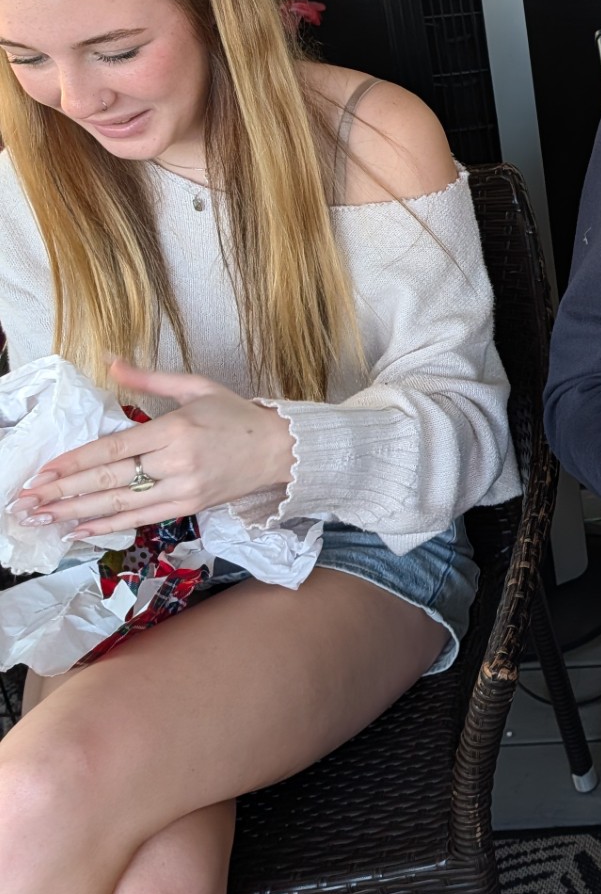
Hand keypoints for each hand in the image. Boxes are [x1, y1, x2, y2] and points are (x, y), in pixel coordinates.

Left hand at [6, 359, 294, 538]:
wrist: (281, 449)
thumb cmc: (238, 415)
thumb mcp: (197, 387)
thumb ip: (150, 379)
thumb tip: (111, 363)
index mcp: (176, 428)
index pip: (113, 449)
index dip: (74, 462)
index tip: (43, 471)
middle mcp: (178, 461)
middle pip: (110, 480)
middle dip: (63, 491)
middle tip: (27, 500)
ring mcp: (184, 488)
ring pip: (121, 503)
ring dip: (76, 512)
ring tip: (42, 517)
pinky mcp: (190, 507)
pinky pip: (142, 518)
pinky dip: (108, 525)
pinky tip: (80, 530)